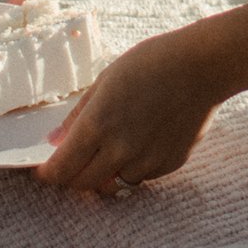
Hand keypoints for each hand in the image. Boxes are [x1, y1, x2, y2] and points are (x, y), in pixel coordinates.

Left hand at [44, 26, 222, 197]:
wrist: (203, 66)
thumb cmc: (151, 62)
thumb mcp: (105, 80)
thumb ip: (78, 115)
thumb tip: (55, 141)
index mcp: (98, 125)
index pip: (61, 170)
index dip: (47, 174)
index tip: (43, 169)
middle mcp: (120, 150)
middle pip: (82, 184)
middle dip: (72, 176)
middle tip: (73, 161)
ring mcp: (147, 161)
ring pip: (113, 184)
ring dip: (105, 173)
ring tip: (112, 147)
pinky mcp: (169, 165)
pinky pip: (142, 176)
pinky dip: (134, 167)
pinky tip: (142, 140)